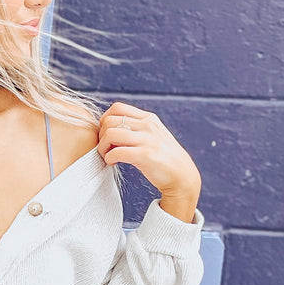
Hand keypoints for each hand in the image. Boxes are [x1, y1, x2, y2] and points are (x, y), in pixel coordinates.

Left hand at [96, 101, 200, 217]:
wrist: (182, 176)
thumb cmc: (163, 158)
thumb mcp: (153, 135)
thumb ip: (136, 128)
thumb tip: (109, 127)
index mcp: (148, 118)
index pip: (116, 108)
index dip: (105, 121)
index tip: (107, 136)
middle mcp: (148, 125)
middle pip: (109, 120)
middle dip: (101, 135)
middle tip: (105, 148)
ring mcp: (147, 139)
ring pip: (110, 134)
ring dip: (102, 147)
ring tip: (107, 156)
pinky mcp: (145, 155)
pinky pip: (115, 152)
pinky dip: (108, 159)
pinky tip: (113, 164)